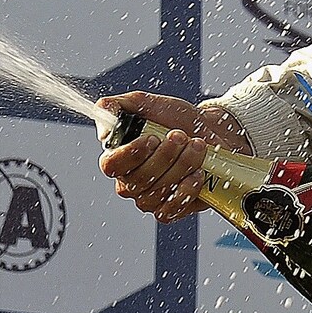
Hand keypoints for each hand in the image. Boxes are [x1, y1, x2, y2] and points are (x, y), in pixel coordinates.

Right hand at [98, 91, 250, 222]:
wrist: (210, 129)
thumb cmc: (176, 118)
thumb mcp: (144, 103)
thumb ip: (116, 106)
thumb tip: (101, 125)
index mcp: (119, 157)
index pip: (111, 166)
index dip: (131, 154)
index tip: (152, 138)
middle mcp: (131, 182)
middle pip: (139, 179)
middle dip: (165, 155)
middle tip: (181, 135)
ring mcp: (150, 199)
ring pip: (158, 191)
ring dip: (182, 165)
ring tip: (196, 146)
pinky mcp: (170, 209)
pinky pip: (171, 209)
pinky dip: (187, 190)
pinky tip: (197, 173)